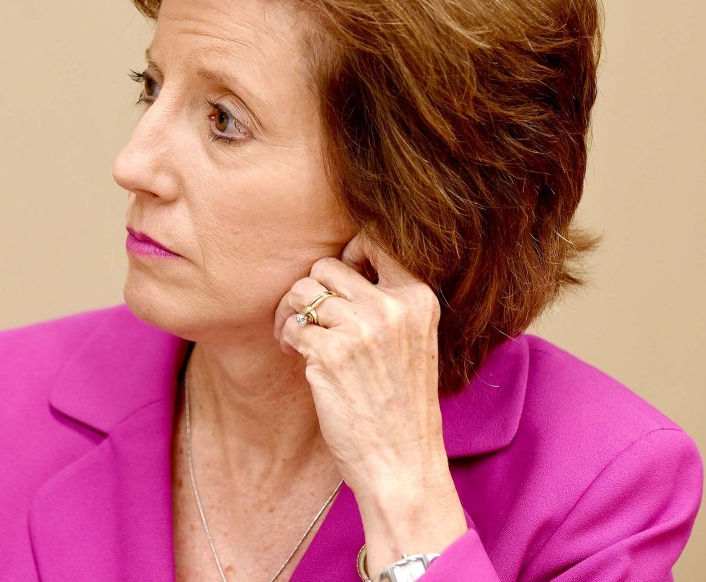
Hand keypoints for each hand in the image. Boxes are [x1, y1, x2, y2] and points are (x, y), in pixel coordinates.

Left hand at [273, 232, 466, 567]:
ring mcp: (361, 328)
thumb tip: (331, 271)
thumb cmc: (401, 406)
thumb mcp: (413, 342)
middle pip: (325, 267)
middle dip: (309, 291)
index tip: (336, 283)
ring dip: (290, 312)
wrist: (403, 464)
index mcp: (418, 299)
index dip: (347, 254)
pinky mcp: (331, 353)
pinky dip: (287, 338)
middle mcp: (391, 307)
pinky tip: (296, 356)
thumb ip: (386, 304)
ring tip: (295, 336)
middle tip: (305, 317)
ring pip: (301, 291)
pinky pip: (293, 326)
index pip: (375, 241)